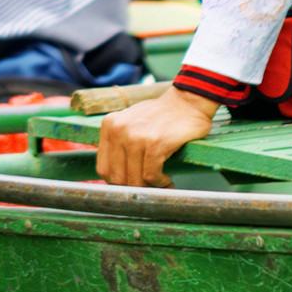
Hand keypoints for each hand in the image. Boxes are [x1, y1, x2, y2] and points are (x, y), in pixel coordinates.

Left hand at [96, 87, 216, 186]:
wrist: (188, 101)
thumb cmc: (161, 115)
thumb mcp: (131, 122)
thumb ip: (118, 143)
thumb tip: (113, 178)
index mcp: (110, 126)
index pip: (103, 168)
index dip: (117, 183)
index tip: (131, 186)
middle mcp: (119, 130)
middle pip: (117, 178)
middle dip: (134, 189)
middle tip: (148, 190)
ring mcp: (136, 137)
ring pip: (135, 180)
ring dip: (150, 189)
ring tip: (161, 185)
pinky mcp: (155, 144)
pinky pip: (151, 176)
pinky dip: (161, 183)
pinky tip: (168, 180)